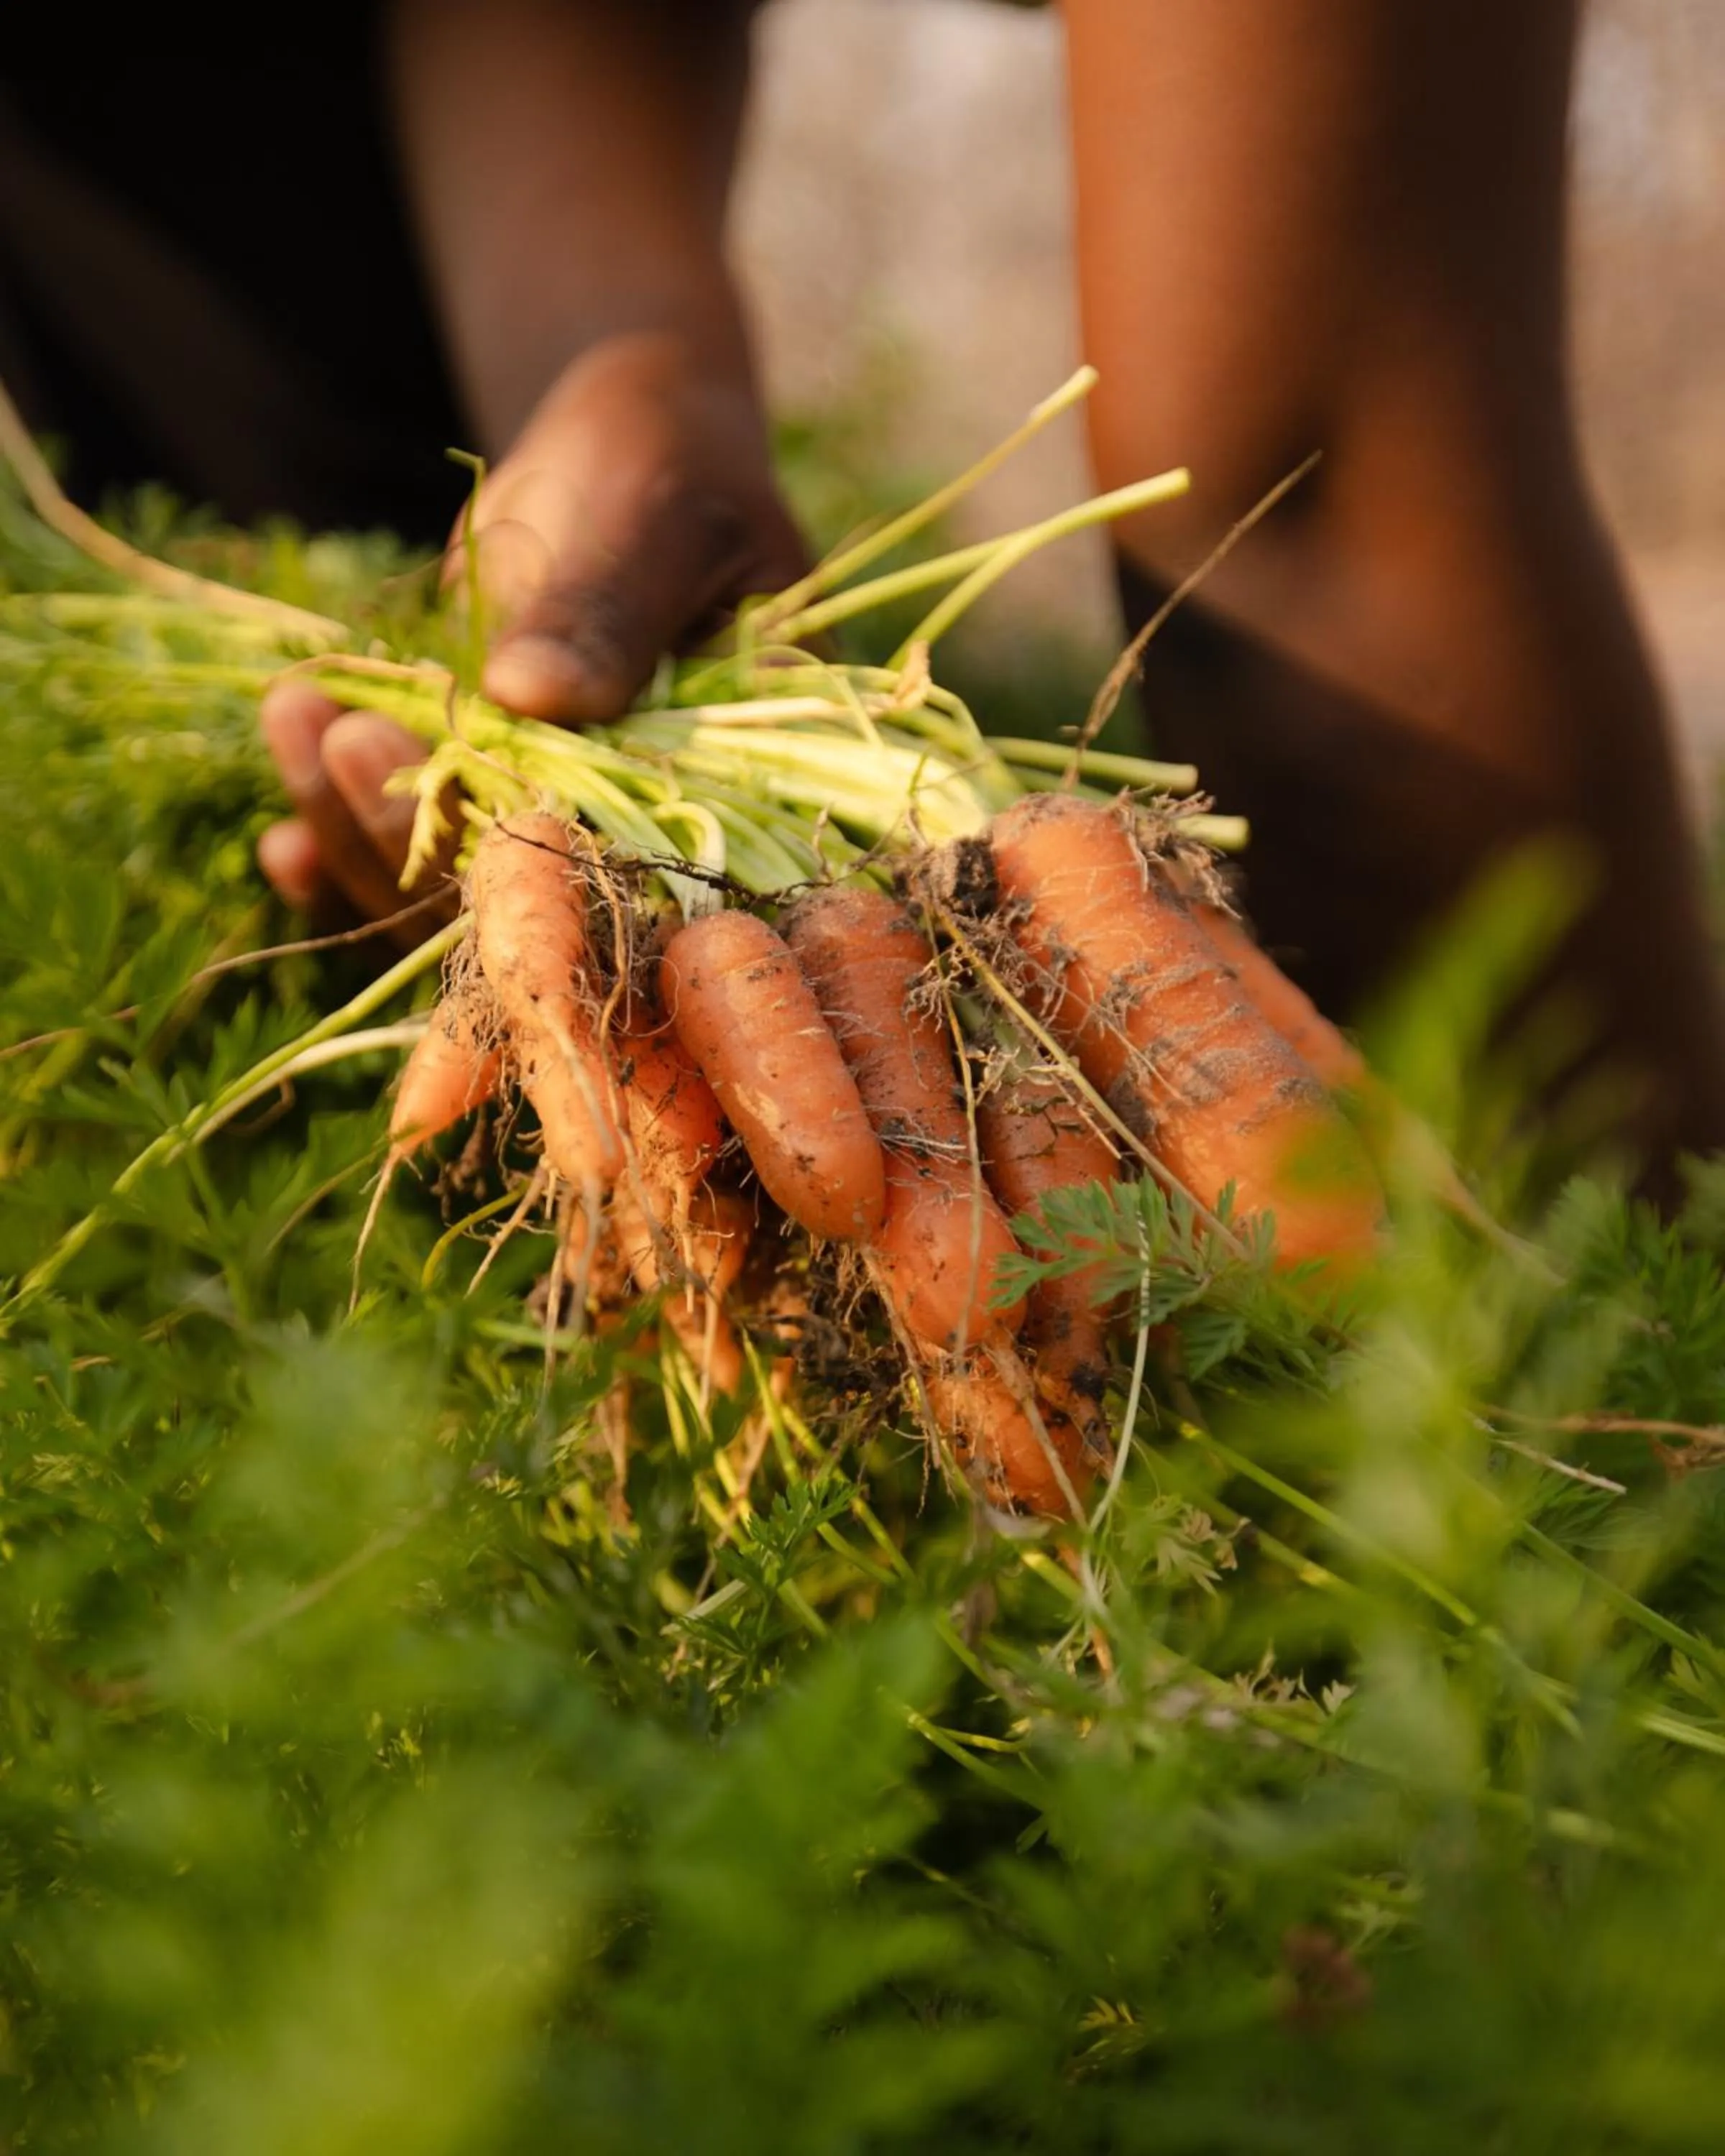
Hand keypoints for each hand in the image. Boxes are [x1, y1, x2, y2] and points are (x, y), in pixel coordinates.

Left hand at [258, 332, 804, 928]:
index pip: (658, 867)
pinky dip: (344, 856)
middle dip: (432, 838)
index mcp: (736, 781)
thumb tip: (528, 693)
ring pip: (458, 884)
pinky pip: (413, 855)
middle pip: (539, 890)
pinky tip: (280, 850)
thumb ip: (608, 607)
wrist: (621, 451)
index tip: (472, 814)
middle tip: (349, 739)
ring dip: (362, 827)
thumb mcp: (652, 516)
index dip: (567, 870)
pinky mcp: (478, 795)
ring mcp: (554, 816)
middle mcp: (648, 827)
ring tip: (295, 720)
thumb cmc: (667, 468)